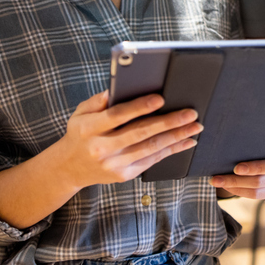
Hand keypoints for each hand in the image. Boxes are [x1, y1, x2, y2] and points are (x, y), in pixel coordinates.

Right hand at [56, 91, 202, 189]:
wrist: (69, 168)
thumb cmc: (80, 133)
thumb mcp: (80, 113)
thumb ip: (97, 101)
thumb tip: (116, 89)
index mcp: (89, 129)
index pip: (117, 116)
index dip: (140, 107)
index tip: (161, 99)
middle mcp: (101, 148)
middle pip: (139, 133)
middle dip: (168, 123)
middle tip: (190, 113)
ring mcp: (113, 165)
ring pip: (150, 149)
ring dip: (176, 137)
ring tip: (195, 126)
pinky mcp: (123, 175)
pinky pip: (151, 161)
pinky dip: (171, 151)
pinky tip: (186, 141)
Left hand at [211, 128, 264, 198]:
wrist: (264, 149)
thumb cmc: (262, 138)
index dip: (256, 168)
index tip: (237, 168)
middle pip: (259, 180)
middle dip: (237, 180)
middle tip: (217, 177)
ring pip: (255, 190)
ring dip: (233, 186)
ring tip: (215, 181)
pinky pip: (254, 196)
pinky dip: (237, 191)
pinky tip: (225, 185)